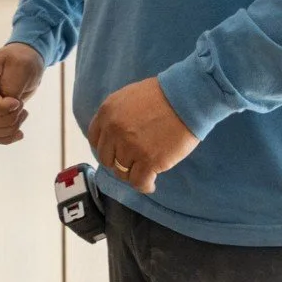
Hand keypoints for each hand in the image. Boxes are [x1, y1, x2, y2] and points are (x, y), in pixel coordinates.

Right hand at [0, 43, 45, 143]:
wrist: (23, 62)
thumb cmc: (23, 60)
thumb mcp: (22, 66)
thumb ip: (12, 86)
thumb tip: (8, 106)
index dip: (2, 107)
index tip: (18, 102)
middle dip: (9, 118)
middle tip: (22, 107)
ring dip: (9, 128)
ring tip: (22, 114)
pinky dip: (6, 138)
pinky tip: (19, 133)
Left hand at [87, 77, 198, 193]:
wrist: (187, 99)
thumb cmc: (163, 94)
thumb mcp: (129, 97)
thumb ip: (116, 115)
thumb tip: (112, 135)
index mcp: (107, 112)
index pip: (95, 140)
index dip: (107, 148)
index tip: (116, 151)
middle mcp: (114, 130)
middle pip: (107, 159)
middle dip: (118, 162)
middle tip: (132, 162)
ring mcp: (130, 147)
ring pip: (122, 173)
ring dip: (132, 174)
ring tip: (144, 172)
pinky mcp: (148, 161)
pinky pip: (139, 182)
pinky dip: (144, 186)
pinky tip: (151, 184)